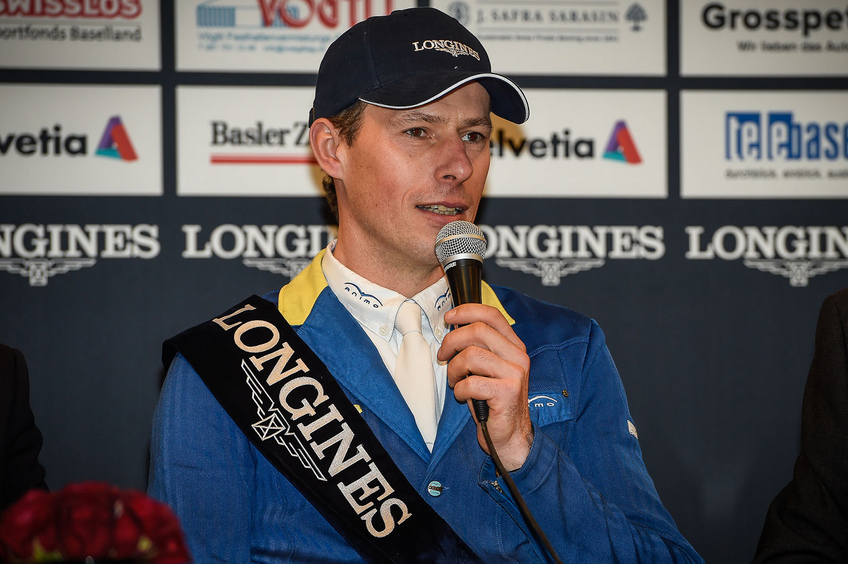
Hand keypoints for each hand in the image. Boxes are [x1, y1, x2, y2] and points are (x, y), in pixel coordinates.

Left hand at [438, 303, 532, 470]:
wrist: (510, 436)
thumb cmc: (493, 402)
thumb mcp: (487, 369)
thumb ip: (478, 348)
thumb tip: (454, 329)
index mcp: (514, 347)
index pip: (492, 315)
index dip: (467, 311)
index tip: (449, 318)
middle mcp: (518, 356)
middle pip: (478, 331)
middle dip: (452, 342)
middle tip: (443, 357)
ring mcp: (515, 374)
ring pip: (471, 355)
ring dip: (454, 369)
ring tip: (455, 382)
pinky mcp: (507, 392)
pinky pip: (471, 382)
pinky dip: (460, 390)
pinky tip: (464, 397)